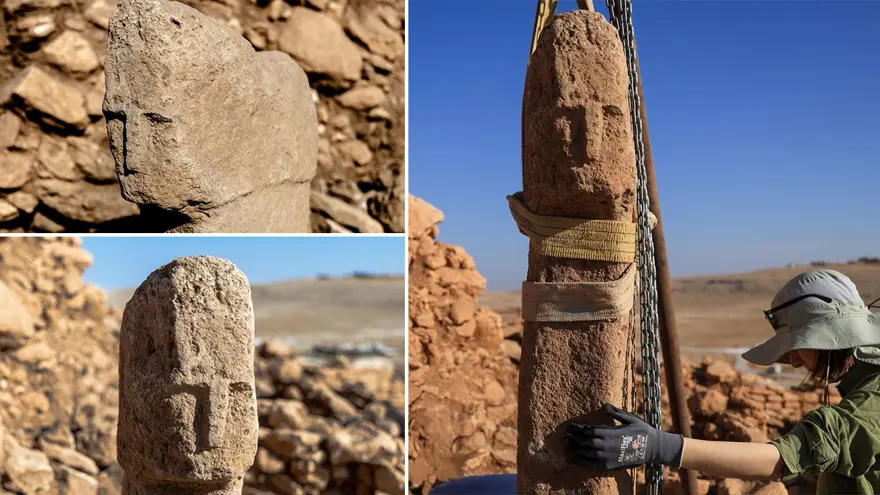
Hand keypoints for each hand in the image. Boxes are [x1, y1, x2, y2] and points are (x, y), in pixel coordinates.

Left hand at [565, 403, 682, 469]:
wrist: (653, 448)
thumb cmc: (642, 431)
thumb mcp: (631, 418)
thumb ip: (616, 413)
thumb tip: (604, 404)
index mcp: (611, 433)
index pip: (589, 431)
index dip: (579, 429)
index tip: (571, 426)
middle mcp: (607, 446)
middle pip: (585, 442)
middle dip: (574, 439)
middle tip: (565, 436)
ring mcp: (608, 457)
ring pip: (586, 454)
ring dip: (575, 450)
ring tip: (567, 446)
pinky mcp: (610, 465)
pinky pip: (593, 464)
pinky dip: (582, 461)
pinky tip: (576, 458)